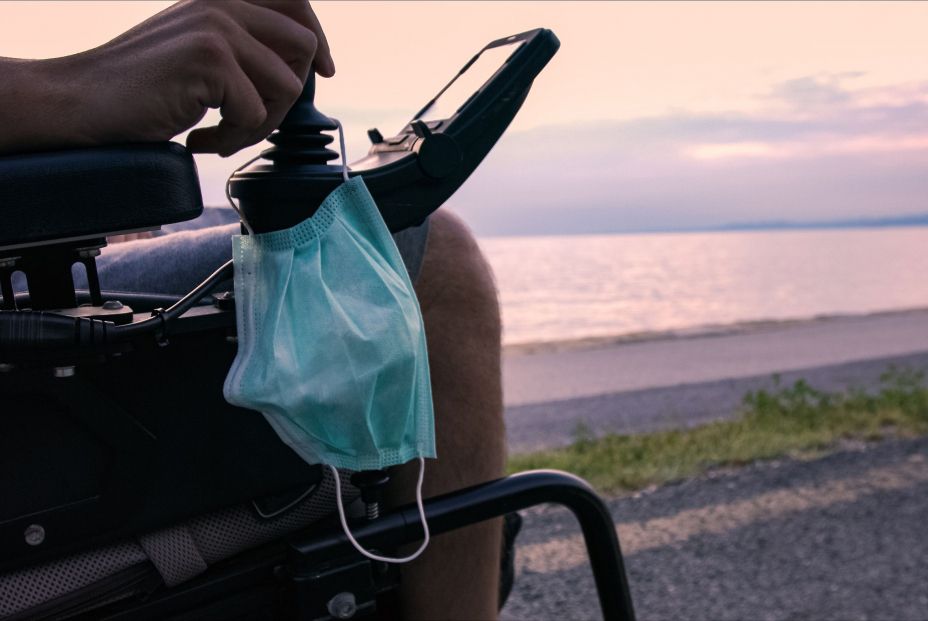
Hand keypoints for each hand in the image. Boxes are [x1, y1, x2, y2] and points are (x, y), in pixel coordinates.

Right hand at [45, 0, 332, 155]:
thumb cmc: (140, 88)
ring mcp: (217, 27)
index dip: (319, 39)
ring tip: (221, 135)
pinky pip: (257, 114)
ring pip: (286, 87)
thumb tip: (302, 65)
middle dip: (288, 96)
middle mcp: (222, 2)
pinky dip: (234, 138)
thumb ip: (241, 46)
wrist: (83, 102)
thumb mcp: (198, 51)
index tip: (327, 70)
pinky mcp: (210, 60)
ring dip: (260, 125)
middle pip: (303, 48)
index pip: (296, 2)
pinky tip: (199, 140)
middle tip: (253, 122)